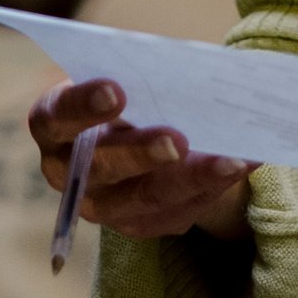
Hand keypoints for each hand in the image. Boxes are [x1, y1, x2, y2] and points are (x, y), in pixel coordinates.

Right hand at [29, 76, 253, 243]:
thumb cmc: (127, 89)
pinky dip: (213, 190)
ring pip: (145, 200)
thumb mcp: (124, 74)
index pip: (57, 116)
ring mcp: (102, 206)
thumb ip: (140, 75)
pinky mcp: (137, 225)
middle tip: (177, 139)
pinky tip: (244, 166)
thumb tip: (186, 73)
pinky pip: (176, 214)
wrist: (133, 128)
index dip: (82, 105)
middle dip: (141, 154)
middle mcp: (68, 173)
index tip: (116, 90)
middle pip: (102, 168)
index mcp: (54, 124)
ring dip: (191, 180)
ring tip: (231, 161)